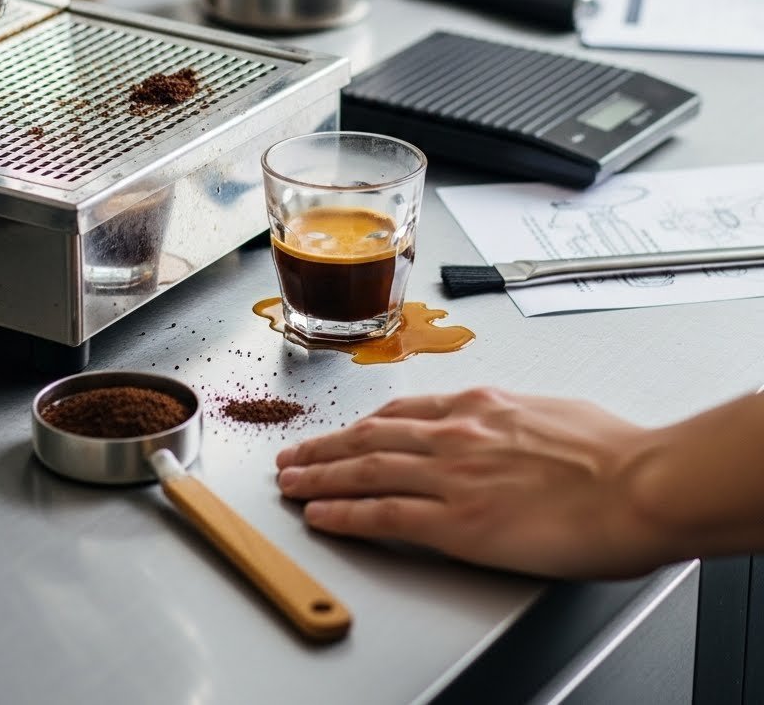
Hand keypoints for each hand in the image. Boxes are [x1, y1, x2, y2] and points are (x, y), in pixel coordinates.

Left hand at [276, 387, 668, 578]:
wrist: (638, 484)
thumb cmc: (615, 453)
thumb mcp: (556, 413)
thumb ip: (517, 420)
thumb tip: (513, 428)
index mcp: (482, 405)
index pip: (404, 412)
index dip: (363, 425)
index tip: (342, 432)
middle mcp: (457, 432)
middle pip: (370, 437)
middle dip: (325, 447)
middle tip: (292, 455)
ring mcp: (452, 475)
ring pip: (364, 470)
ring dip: (318, 476)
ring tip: (289, 483)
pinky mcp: (458, 520)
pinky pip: (383, 514)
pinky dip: (344, 513)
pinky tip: (319, 514)